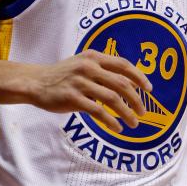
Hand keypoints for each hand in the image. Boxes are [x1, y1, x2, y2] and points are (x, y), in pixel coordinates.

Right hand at [29, 49, 151, 131]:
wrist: (36, 82)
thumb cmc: (63, 75)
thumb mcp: (82, 63)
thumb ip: (103, 69)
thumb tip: (130, 83)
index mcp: (93, 57)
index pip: (123, 65)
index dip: (139, 77)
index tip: (150, 89)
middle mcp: (88, 67)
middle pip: (121, 83)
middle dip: (136, 99)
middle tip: (143, 111)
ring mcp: (80, 82)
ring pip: (112, 99)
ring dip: (127, 112)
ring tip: (134, 123)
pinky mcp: (73, 98)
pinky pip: (98, 111)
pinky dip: (111, 121)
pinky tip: (118, 128)